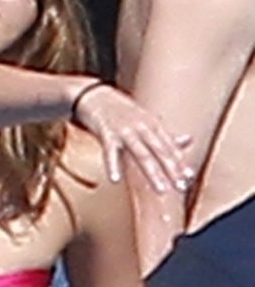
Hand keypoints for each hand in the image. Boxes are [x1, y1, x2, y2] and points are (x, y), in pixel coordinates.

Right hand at [72, 83, 193, 192]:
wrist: (96, 96)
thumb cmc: (123, 111)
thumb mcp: (147, 120)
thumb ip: (165, 134)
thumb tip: (190, 140)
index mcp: (153, 124)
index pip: (169, 146)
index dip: (179, 162)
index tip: (189, 178)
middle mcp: (141, 127)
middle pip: (160, 151)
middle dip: (172, 170)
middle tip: (181, 187)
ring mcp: (124, 131)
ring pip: (141, 154)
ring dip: (152, 173)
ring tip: (161, 190)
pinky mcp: (106, 134)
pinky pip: (110, 152)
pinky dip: (112, 165)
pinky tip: (115, 180)